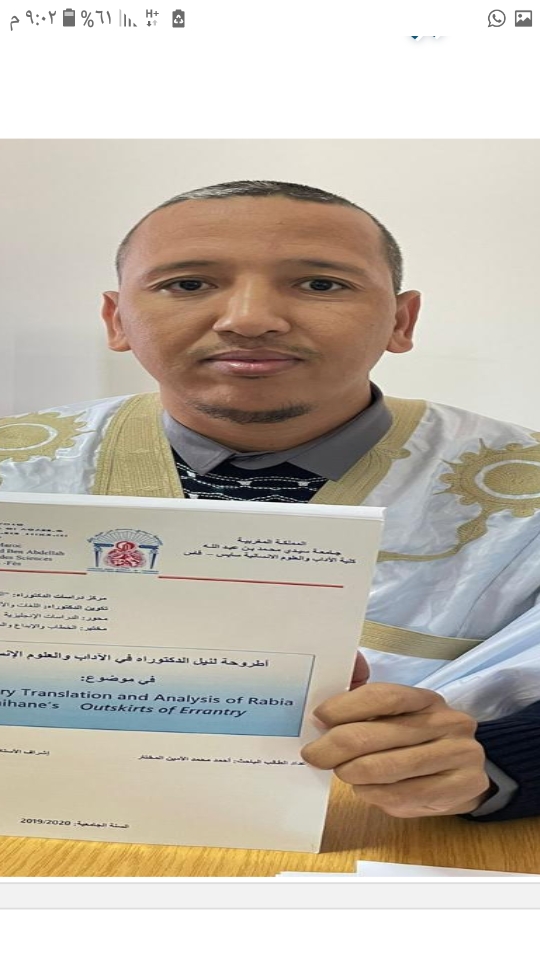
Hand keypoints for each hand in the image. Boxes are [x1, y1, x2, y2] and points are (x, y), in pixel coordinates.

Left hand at [300, 653, 491, 817]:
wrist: (467, 774)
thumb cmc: (420, 742)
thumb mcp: (400, 720)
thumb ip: (366, 709)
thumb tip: (321, 715)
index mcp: (427, 699)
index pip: (382, 696)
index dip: (344, 707)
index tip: (318, 718)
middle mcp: (447, 723)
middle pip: (378, 734)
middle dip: (335, 746)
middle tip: (314, 755)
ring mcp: (458, 755)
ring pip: (387, 768)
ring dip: (352, 772)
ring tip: (341, 772)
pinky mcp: (461, 788)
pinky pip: (402, 795)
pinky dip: (373, 794)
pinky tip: (365, 789)